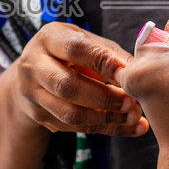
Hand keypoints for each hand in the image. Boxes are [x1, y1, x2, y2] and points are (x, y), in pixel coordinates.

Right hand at [9, 22, 146, 137]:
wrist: (34, 73)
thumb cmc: (69, 53)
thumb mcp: (86, 42)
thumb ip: (110, 54)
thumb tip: (137, 71)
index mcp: (49, 38)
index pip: (75, 49)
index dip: (104, 63)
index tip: (128, 74)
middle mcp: (33, 65)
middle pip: (68, 86)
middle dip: (105, 97)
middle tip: (132, 102)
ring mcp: (32, 93)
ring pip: (69, 113)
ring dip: (106, 118)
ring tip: (133, 116)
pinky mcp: (38, 115)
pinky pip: (73, 128)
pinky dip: (105, 129)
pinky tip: (128, 127)